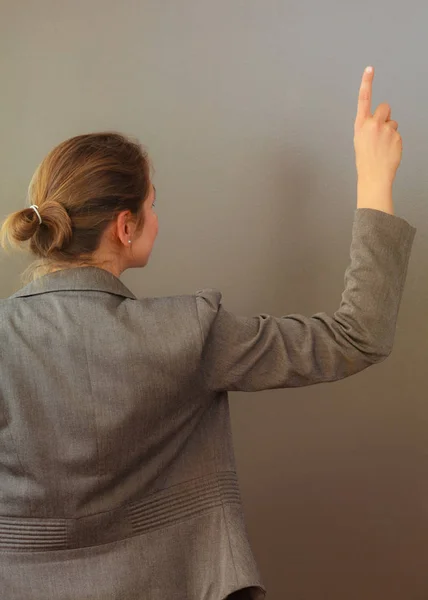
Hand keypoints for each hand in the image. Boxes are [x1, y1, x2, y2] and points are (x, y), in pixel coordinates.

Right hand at [354, 67, 401, 213]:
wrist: (374, 176)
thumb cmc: (365, 161)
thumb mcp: (359, 140)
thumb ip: (368, 126)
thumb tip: (381, 120)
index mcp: (360, 125)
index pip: (363, 99)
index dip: (366, 83)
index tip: (369, 69)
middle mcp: (373, 124)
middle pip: (385, 107)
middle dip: (385, 115)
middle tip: (381, 130)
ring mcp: (386, 130)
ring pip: (393, 122)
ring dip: (390, 131)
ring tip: (383, 146)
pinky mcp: (397, 136)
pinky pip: (397, 134)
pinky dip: (394, 141)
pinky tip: (388, 151)